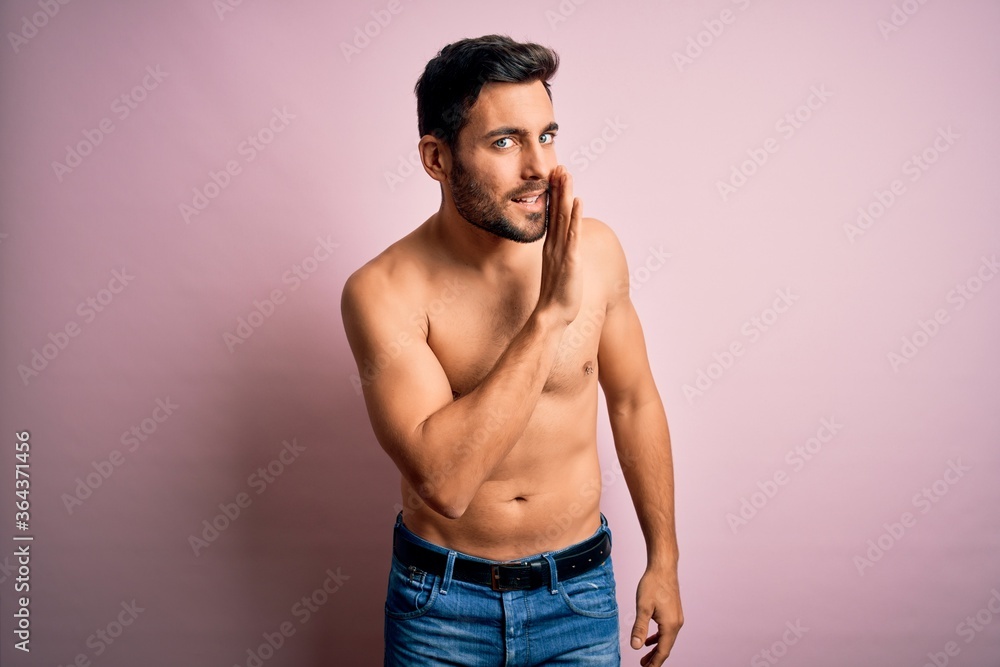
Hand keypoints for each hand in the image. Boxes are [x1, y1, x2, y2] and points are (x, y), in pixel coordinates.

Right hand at [536, 165, 581, 325]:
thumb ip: (559, 257)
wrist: (551, 314)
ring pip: (563, 217)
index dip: (554, 196)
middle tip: (559, 167)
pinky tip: (577, 201)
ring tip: (566, 174)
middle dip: (558, 188)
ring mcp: (561, 251)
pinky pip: (573, 234)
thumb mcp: (557, 271)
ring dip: (565, 194)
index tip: (555, 178)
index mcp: (551, 246)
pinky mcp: (570, 260)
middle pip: (556, 211)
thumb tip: (563, 249)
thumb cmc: (556, 296)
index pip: (552, 216)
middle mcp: (554, 244)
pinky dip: (575, 216)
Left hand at [631, 566, 682, 665]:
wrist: (663, 568)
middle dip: (655, 658)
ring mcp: (676, 618)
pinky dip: (658, 638)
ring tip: (645, 657)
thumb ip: (640, 628)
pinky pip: (666, 631)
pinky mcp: (673, 612)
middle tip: (643, 666)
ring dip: (656, 649)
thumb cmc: (653, 585)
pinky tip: (649, 640)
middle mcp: (676, 623)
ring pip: (666, 639)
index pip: (663, 651)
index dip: (654, 663)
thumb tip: (636, 647)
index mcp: (670, 625)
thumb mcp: (643, 607)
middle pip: (666, 647)